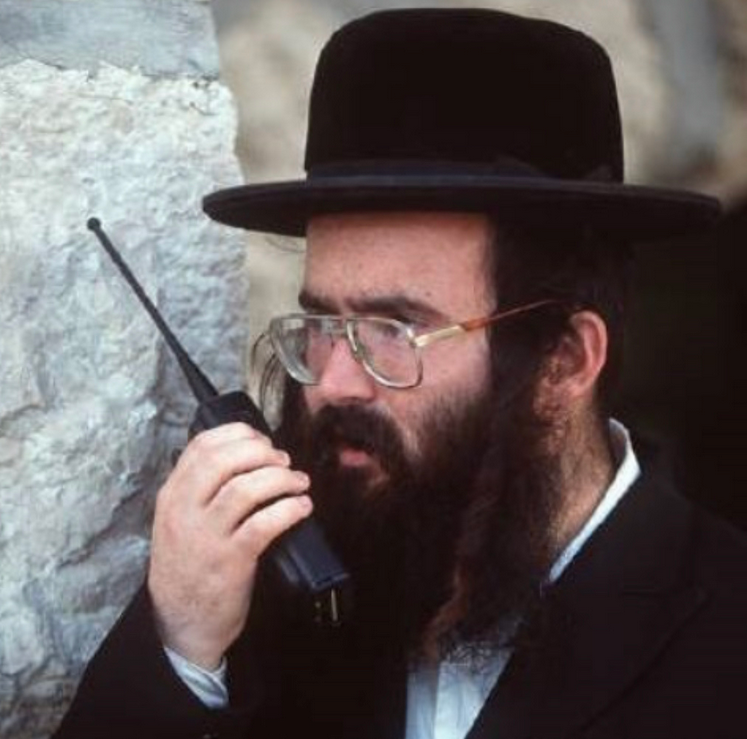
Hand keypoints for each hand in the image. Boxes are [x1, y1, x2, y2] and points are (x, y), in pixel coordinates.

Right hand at [147, 423, 311, 669]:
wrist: (180, 624)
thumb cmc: (188, 566)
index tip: (261, 439)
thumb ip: (200, 489)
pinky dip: (289, 510)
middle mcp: (184, 511)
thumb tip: (245, 456)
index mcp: (172, 496)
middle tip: (283, 460)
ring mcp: (206, 536)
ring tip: (299, 482)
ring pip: (246, 489)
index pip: (201, 446)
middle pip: (224, 460)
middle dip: (261, 451)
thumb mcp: (178, 521)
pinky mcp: (230, 561)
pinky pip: (263, 524)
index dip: (238, 434)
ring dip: (281, 478)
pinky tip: (302, 507)